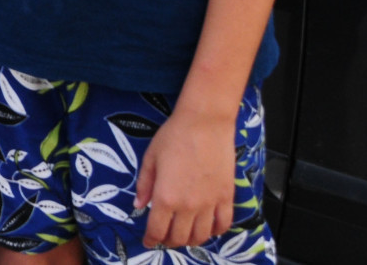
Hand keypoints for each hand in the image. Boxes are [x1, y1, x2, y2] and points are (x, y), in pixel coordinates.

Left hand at [135, 104, 236, 248]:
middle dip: (169, 241)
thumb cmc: (173, 136)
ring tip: (184, 234)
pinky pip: (223, 224)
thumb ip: (144, 185)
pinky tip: (207, 228)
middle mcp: (188, 205)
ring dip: (191, 239)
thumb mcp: (150, 158)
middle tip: (165, 237)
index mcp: (165, 197)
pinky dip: (215, 232)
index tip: (149, 242)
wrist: (205, 123)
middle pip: (180, 237)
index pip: (158, 230)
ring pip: (201, 236)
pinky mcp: (227, 197)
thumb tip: (139, 205)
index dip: (152, 240)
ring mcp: (210, 203)